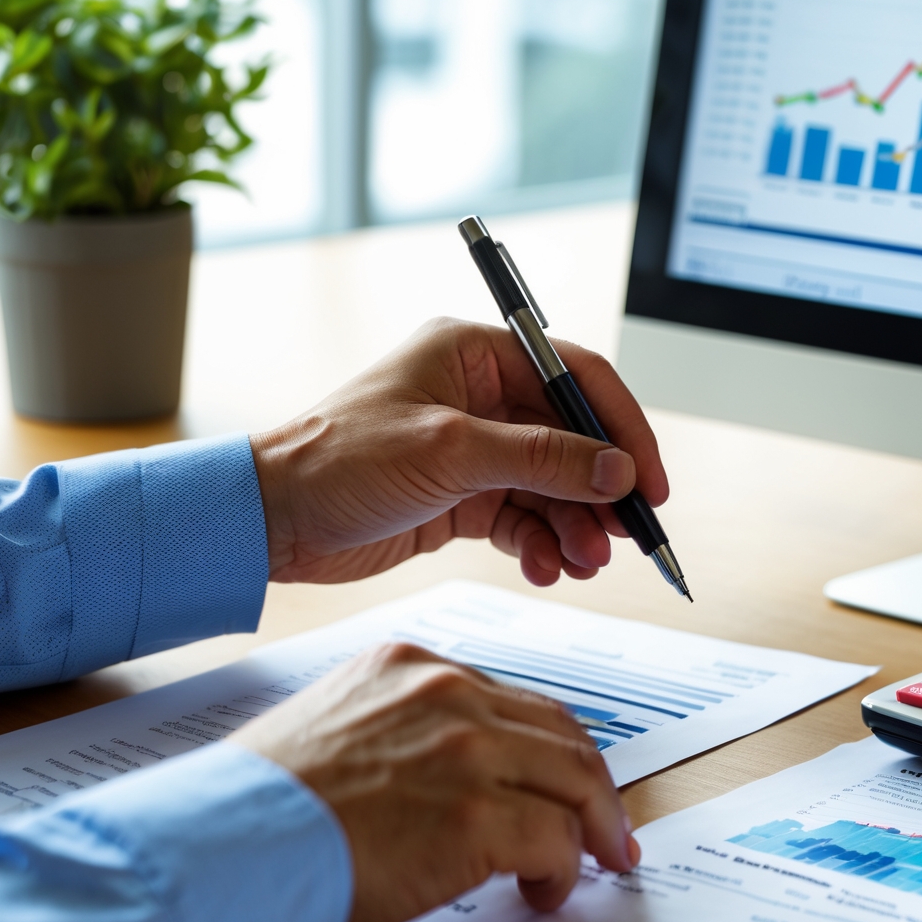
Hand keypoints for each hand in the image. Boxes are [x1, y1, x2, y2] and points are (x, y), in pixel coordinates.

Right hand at [230, 641, 640, 921]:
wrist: (220, 842)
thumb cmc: (259, 803)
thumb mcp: (335, 727)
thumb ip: (402, 733)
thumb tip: (452, 784)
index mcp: (412, 666)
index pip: (515, 703)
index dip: (554, 751)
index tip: (567, 786)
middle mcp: (448, 693)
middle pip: (563, 734)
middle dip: (596, 789)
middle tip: (608, 832)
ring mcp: (467, 750)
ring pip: (575, 781)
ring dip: (593, 831)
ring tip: (594, 865)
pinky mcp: (476, 814)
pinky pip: (555, 841)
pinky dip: (563, 872)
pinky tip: (541, 893)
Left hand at [249, 317, 669, 585]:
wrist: (274, 521)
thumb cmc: (335, 461)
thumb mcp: (450, 452)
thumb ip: (541, 458)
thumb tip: (614, 469)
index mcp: (474, 355)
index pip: (575, 379)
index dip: (622, 427)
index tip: (648, 479)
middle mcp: (479, 397)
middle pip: (572, 439)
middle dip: (599, 490)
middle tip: (622, 534)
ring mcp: (473, 450)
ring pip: (552, 485)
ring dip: (573, 525)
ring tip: (580, 562)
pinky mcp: (462, 497)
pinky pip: (524, 518)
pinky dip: (542, 543)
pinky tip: (547, 567)